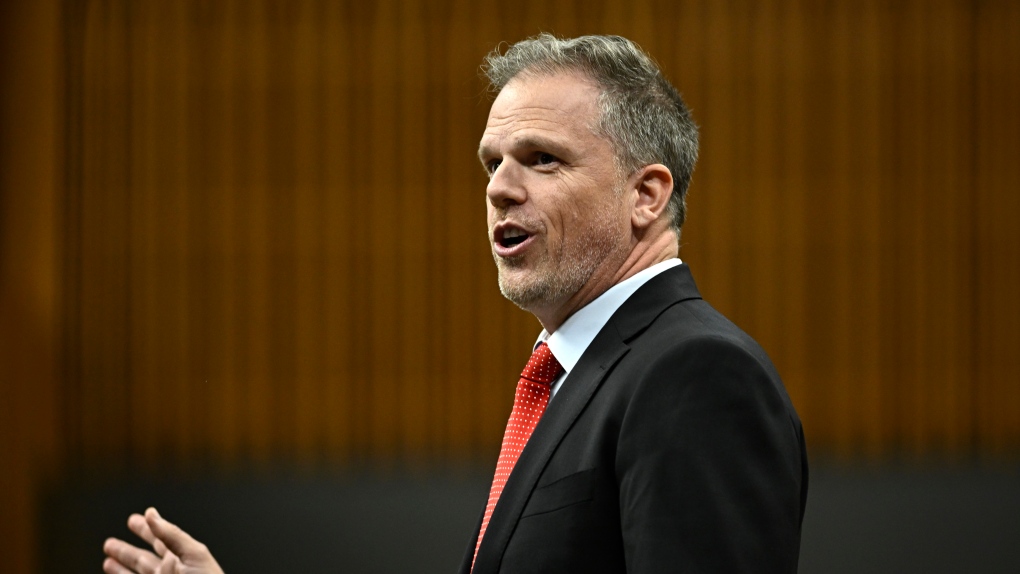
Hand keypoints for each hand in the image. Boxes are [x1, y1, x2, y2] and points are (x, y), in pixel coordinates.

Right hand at [103, 507, 224, 573]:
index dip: (148, 529)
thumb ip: (171, 535)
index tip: (134, 519)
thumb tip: (151, 515)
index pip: (162, 540)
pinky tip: (112, 573)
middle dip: (126, 551)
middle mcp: (172, 572)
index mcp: (183, 558)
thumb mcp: (192, 554)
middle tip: (109, 543)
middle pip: (145, 560)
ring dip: (120, 568)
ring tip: (107, 561)